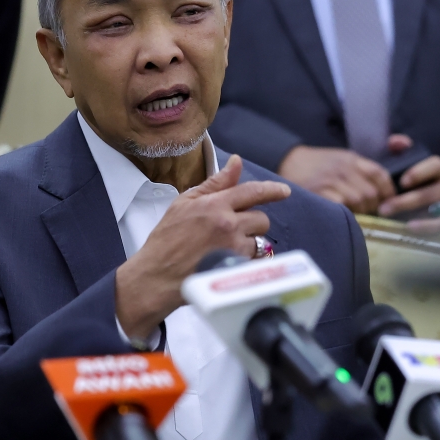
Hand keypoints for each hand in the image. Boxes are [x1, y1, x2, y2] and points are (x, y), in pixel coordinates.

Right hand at [115, 155, 290, 339]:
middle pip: (261, 219)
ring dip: (248, 244)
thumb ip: (215, 183)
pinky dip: (246, 261)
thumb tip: (236, 162)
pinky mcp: (236, 269)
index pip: (253, 191)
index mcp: (215, 205)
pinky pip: (255, 261)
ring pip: (260, 241)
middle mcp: (228, 225)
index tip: (284, 191)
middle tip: (230, 232)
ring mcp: (234, 248)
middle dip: (251, 224)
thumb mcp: (184, 203)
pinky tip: (226, 262)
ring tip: (223, 249)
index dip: (273, 190)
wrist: (156, 277)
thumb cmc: (166, 240)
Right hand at [278, 145, 394, 213]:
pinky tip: (344, 216)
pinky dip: (345, 214)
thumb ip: (365, 166)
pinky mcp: (318, 193)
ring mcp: (331, 181)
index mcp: (352, 159)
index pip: (380, 174)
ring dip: (361, 212)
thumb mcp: (344, 158)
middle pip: (371, 192)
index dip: (389, 191)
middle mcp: (344, 168)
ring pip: (358, 200)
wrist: (288, 161)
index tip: (389, 202)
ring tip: (358, 216)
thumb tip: (402, 147)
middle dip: (374, 206)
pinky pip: (341, 207)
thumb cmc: (319, 164)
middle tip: (371, 213)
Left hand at [378, 156, 439, 233]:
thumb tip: (394, 141)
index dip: (419, 172)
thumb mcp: (421, 166)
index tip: (402, 182)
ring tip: (392, 221)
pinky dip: (426, 227)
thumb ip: (406, 151)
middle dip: (405, 201)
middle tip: (383, 208)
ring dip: (413, 216)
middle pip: (430, 193)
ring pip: (436, 211)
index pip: (435, 165)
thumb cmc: (431, 183)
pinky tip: (410, 228)